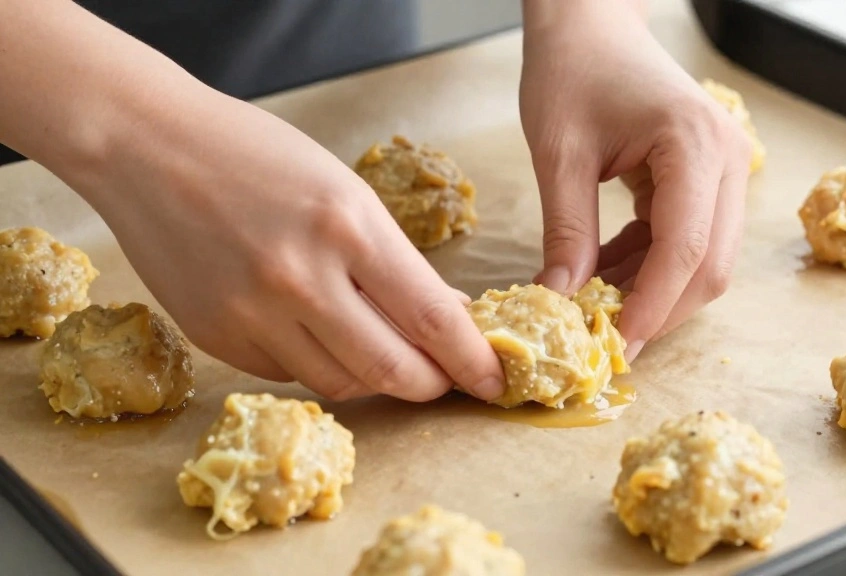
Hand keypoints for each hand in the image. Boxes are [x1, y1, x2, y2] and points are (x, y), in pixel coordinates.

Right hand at [70, 87, 504, 402]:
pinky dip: (319, 363)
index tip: (494, 378)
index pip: (431, 319)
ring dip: (377, 378)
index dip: (472, 360)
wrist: (148, 148)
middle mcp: (301, 279)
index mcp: (347, 227)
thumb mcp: (346, 193)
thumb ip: (396, 262)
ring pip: (342, 383)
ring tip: (387, 353)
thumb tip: (448, 317)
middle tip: (447, 380)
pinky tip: (320, 333)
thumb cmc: (258, 156)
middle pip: (392, 371)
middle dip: (432, 385)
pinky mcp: (217, 337)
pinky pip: (290, 373)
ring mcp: (252, 314)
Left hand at [520, 0, 751, 360]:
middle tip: (606, 339)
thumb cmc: (571, 71)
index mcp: (693, 144)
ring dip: (654, 291)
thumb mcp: (558, 153)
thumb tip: (562, 300)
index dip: (652, 305)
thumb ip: (566, 230)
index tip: (615, 343)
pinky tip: (606, 271)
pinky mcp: (707, 179)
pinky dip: (650, 266)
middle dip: (661, 310)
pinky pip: (689, 241)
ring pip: (706, 260)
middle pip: (711, 265)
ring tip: (595, 303)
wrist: (591, 26)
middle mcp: (724, 159)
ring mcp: (723, 170)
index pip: (685, 248)